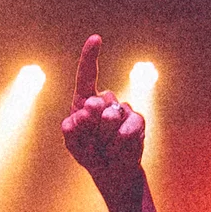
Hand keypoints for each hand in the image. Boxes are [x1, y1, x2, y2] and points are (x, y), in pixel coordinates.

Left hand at [61, 35, 145, 203]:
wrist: (113, 172)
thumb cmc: (90, 153)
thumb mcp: (73, 144)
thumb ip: (72, 129)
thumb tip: (84, 110)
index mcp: (85, 100)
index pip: (87, 75)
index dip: (90, 56)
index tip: (96, 39)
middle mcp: (106, 100)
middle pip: (95, 103)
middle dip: (90, 127)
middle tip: (91, 142)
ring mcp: (123, 109)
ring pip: (111, 117)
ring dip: (104, 138)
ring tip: (104, 148)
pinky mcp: (138, 121)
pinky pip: (127, 129)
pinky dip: (118, 144)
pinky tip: (117, 150)